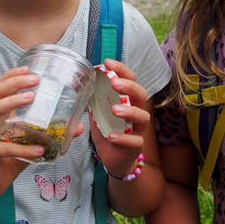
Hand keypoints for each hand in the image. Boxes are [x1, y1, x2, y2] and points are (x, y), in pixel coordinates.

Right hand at [0, 66, 83, 199]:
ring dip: (12, 102)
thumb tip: (79, 126)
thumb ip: (52, 133)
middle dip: (13, 83)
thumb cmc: (10, 158)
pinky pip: (4, 148)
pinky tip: (39, 148)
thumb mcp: (33, 142)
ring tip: (32, 97)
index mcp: (0, 114)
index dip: (11, 76)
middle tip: (34, 79)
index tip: (28, 68)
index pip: (0, 88)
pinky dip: (22, 148)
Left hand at [89, 59, 149, 177]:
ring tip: (115, 110)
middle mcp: (136, 113)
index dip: (121, 70)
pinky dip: (124, 138)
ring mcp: (138, 130)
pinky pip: (135, 141)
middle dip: (129, 86)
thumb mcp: (98, 116)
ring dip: (130, 112)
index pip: (130, 80)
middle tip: (115, 84)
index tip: (108, 62)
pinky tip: (112, 136)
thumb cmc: (109, 134)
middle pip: (141, 94)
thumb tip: (82, 85)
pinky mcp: (136, 147)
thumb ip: (94, 102)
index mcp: (127, 101)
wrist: (114, 161)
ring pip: (143, 117)